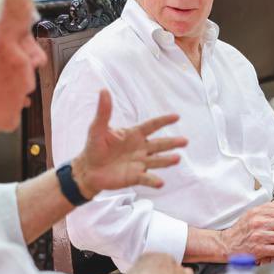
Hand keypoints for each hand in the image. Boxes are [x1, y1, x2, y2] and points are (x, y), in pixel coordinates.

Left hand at [71, 89, 186, 197]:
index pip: (152, 126)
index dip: (163, 121)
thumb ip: (104, 111)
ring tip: (177, 158)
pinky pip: (146, 178)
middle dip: (172, 143)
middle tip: (185, 141)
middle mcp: (141, 148)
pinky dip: (153, 180)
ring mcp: (139, 163)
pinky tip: (161, 182)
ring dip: (167, 160)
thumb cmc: (94, 147)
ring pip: (157, 161)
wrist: (88, 170)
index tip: (176, 117)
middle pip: (159, 144)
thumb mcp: (97, 128)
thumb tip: (103, 90)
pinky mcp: (135, 176)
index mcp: (134, 134)